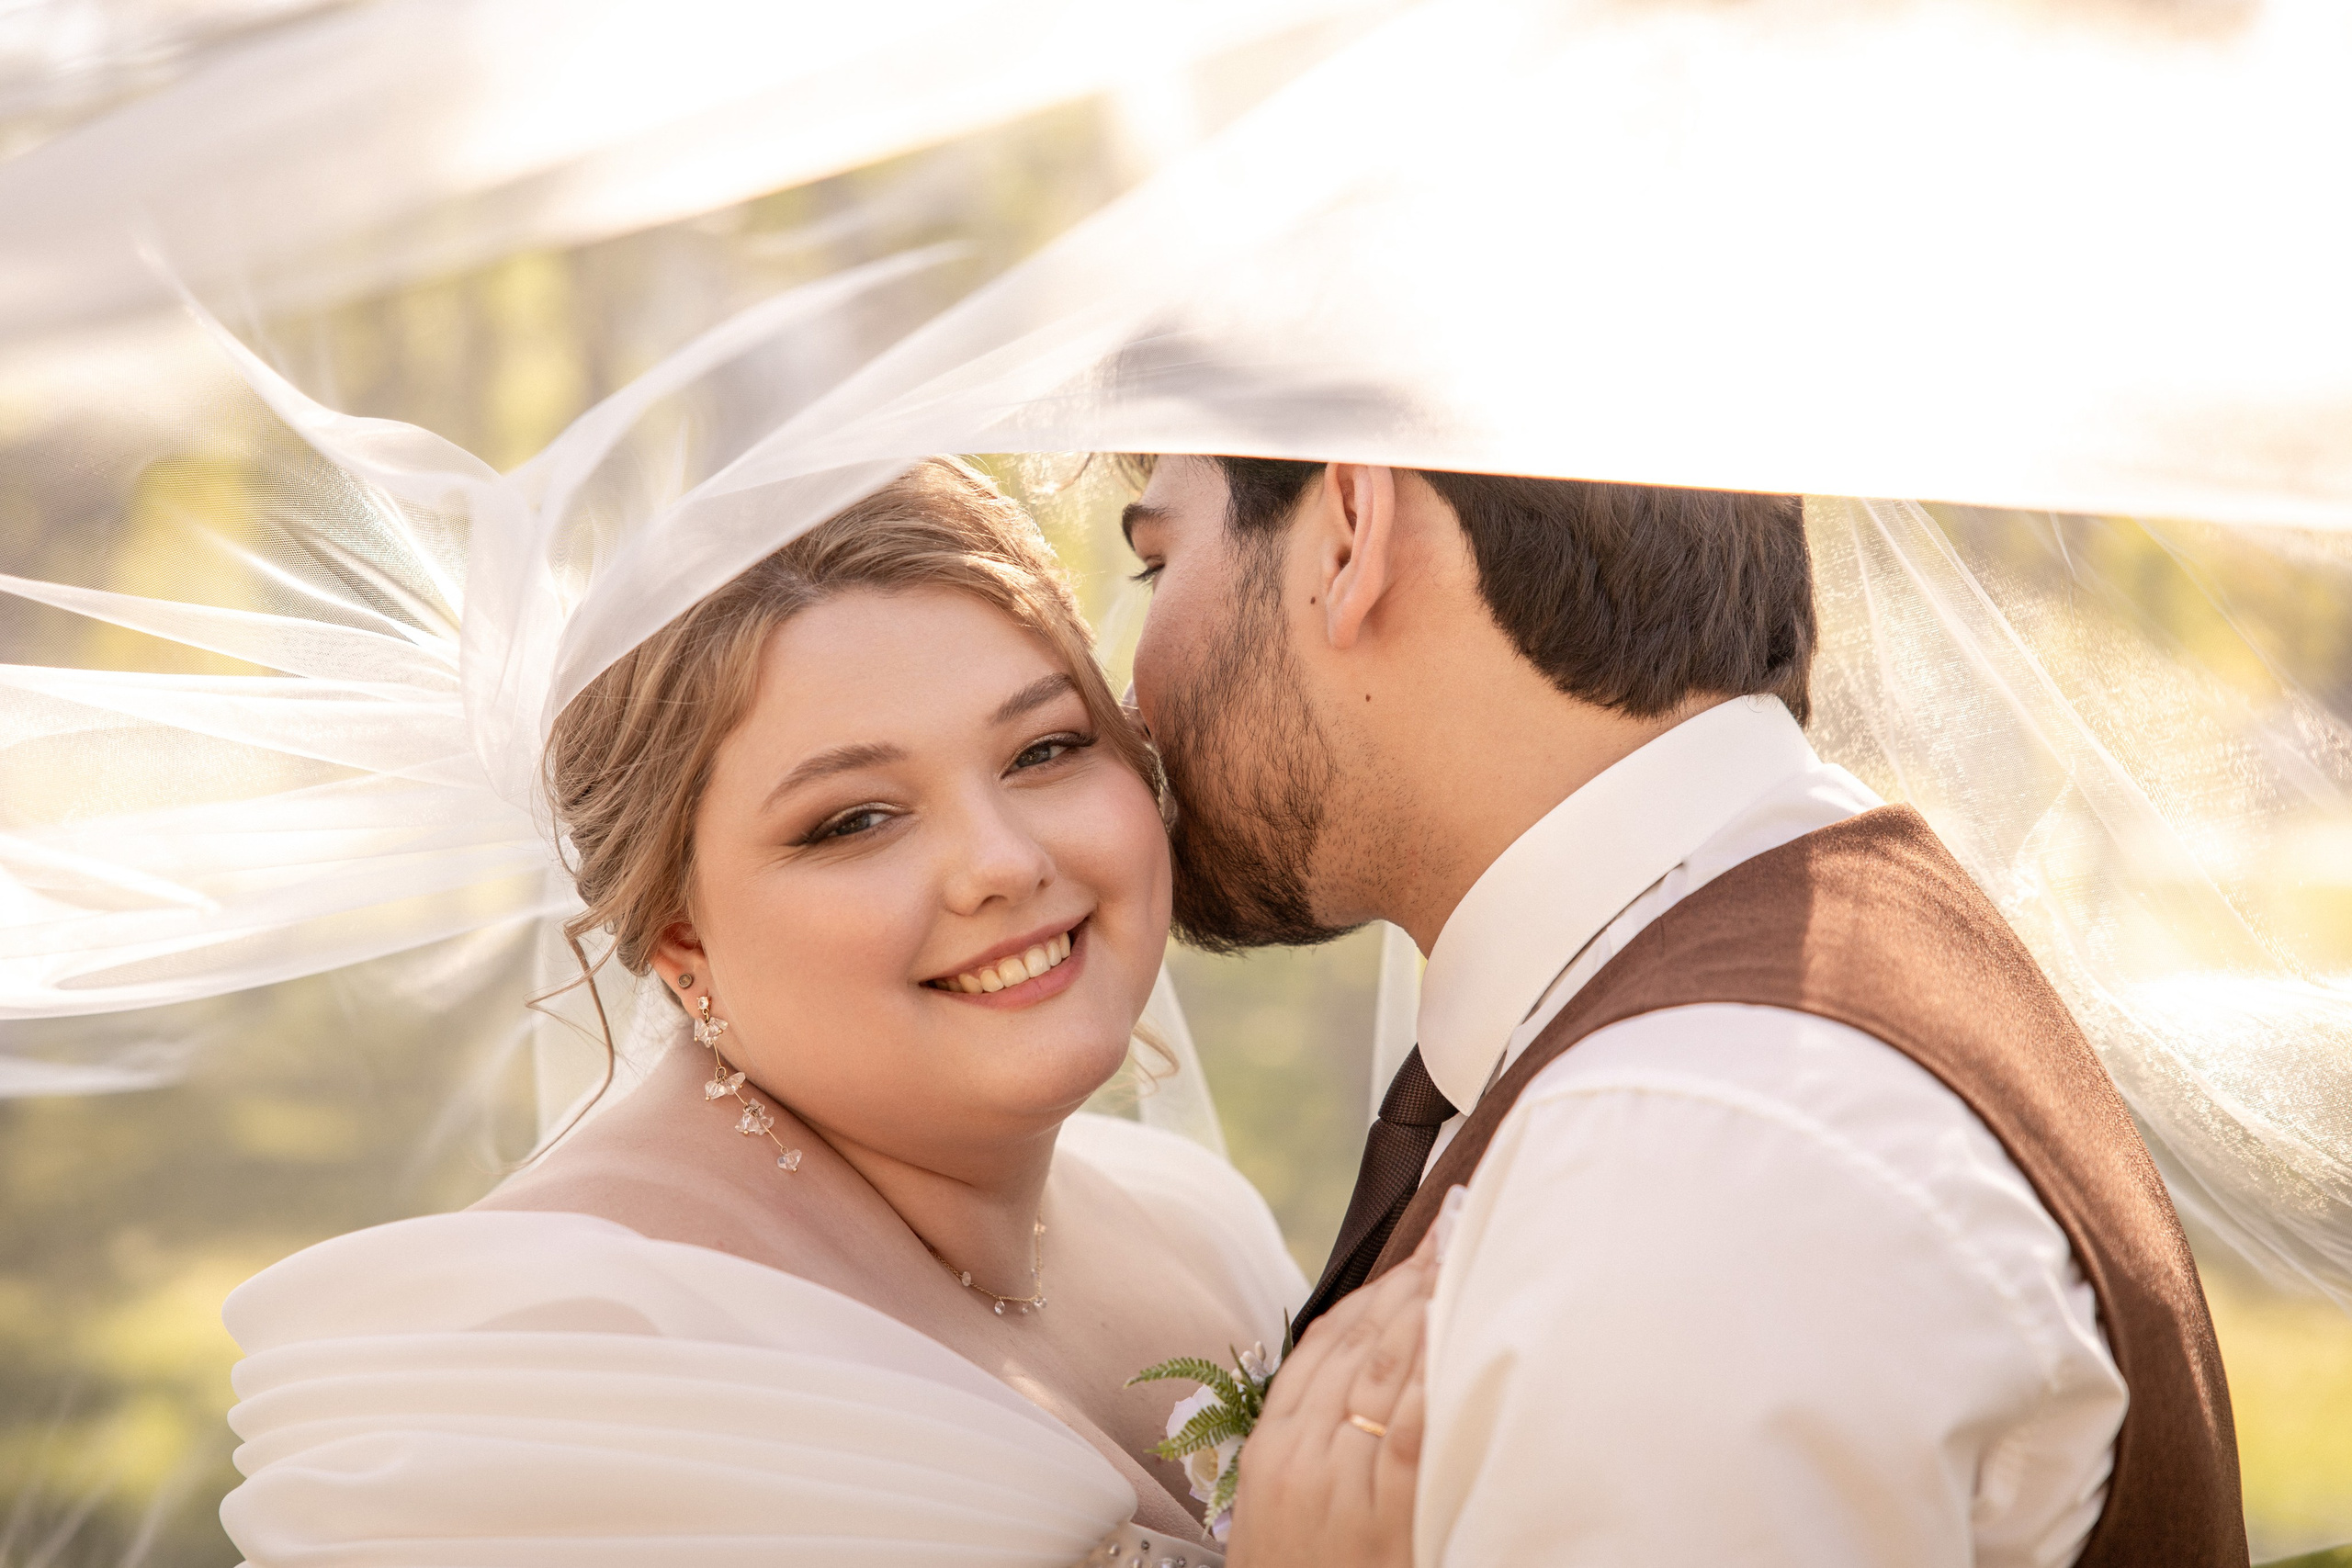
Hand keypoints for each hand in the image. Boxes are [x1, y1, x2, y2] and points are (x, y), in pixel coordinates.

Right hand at [1222, 1229, 1437, 1567]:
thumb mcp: (1284, 1507)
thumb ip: (1316, 1443)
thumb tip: (1366, 1378)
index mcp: (1271, 1448)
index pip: (1320, 1345)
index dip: (1368, 1292)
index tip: (1408, 1250)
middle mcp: (1301, 1454)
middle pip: (1357, 1344)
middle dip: (1406, 1280)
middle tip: (1453, 1227)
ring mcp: (1341, 1481)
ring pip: (1385, 1370)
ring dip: (1427, 1305)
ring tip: (1465, 1255)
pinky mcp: (1385, 1513)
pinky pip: (1414, 1426)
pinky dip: (1435, 1371)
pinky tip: (1461, 1329)